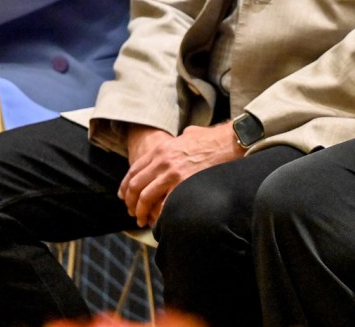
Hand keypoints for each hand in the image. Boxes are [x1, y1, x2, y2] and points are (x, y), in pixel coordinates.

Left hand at [118, 123, 242, 226]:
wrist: (230, 141)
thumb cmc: (214, 138)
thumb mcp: (189, 134)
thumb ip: (178, 141)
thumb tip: (182, 140)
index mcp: (161, 149)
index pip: (133, 170)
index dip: (125, 186)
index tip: (124, 196)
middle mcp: (162, 161)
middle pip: (135, 186)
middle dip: (130, 202)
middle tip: (132, 211)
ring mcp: (172, 173)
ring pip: (145, 197)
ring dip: (140, 211)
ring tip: (142, 219)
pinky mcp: (184, 184)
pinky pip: (163, 204)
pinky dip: (158, 214)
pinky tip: (158, 220)